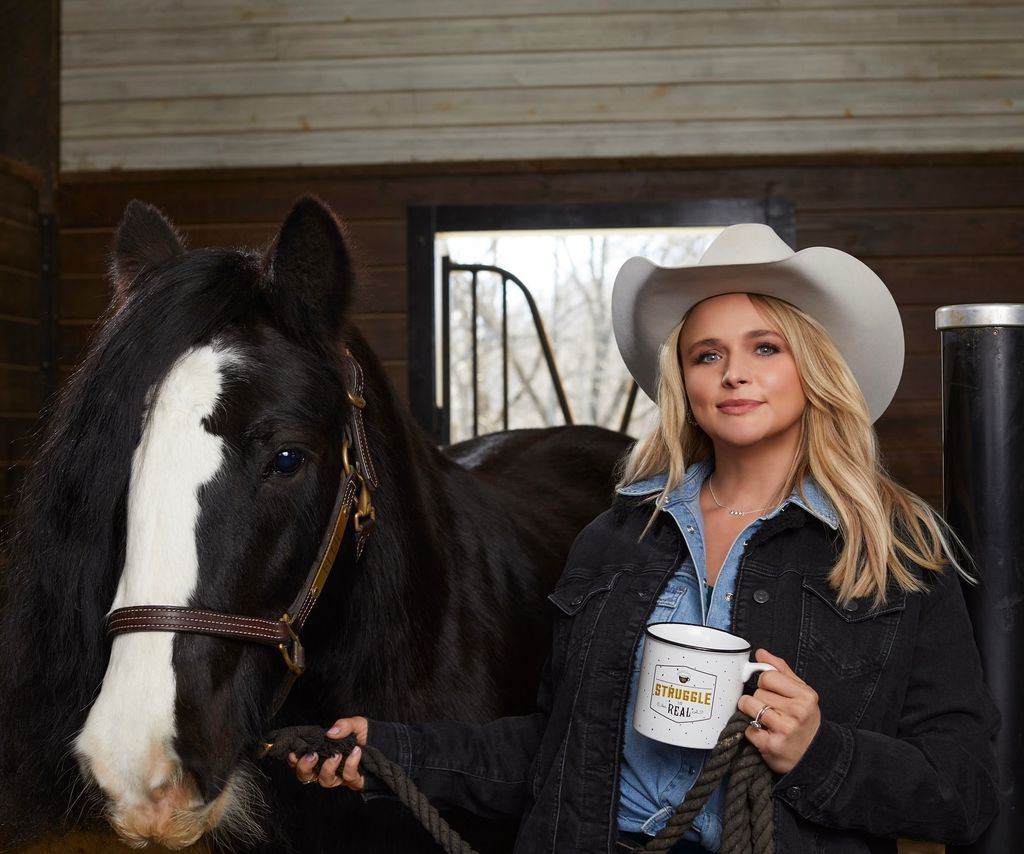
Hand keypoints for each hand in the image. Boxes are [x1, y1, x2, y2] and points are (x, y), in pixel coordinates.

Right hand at [287, 716, 368, 789]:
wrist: (386, 743)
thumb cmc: (366, 734)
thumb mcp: (355, 724)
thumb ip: (343, 725)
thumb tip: (330, 733)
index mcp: (322, 753)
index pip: (300, 760)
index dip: (293, 760)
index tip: (294, 753)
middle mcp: (328, 767)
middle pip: (306, 776)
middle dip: (305, 768)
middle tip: (312, 756)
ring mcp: (340, 776)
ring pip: (325, 781)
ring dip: (328, 768)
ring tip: (338, 754)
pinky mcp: (354, 780)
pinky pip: (348, 777)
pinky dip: (351, 763)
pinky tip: (357, 752)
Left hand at [737, 649, 820, 773]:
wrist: (815, 757)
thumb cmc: (805, 722)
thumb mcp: (802, 694)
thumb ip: (781, 671)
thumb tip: (761, 654)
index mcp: (805, 696)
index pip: (768, 676)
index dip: (764, 683)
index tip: (770, 692)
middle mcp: (797, 712)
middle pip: (757, 692)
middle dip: (760, 700)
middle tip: (772, 711)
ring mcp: (784, 729)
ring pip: (749, 706)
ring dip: (752, 713)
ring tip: (765, 720)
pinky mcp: (771, 745)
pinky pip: (748, 728)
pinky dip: (752, 731)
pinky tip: (765, 734)